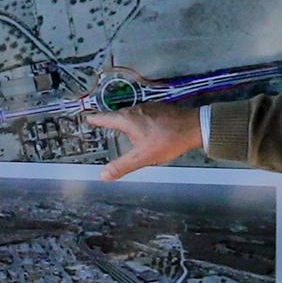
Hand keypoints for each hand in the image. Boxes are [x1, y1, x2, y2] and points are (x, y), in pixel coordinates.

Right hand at [87, 104, 202, 179]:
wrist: (194, 127)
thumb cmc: (167, 140)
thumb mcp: (143, 157)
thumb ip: (122, 166)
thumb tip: (102, 175)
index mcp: (127, 119)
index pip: (104, 117)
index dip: (94, 119)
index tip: (87, 118)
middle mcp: (135, 109)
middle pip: (117, 114)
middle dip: (109, 120)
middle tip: (102, 125)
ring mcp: (148, 107)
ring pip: (131, 114)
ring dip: (125, 121)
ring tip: (121, 129)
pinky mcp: (160, 109)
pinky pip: (143, 114)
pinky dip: (138, 121)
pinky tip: (144, 129)